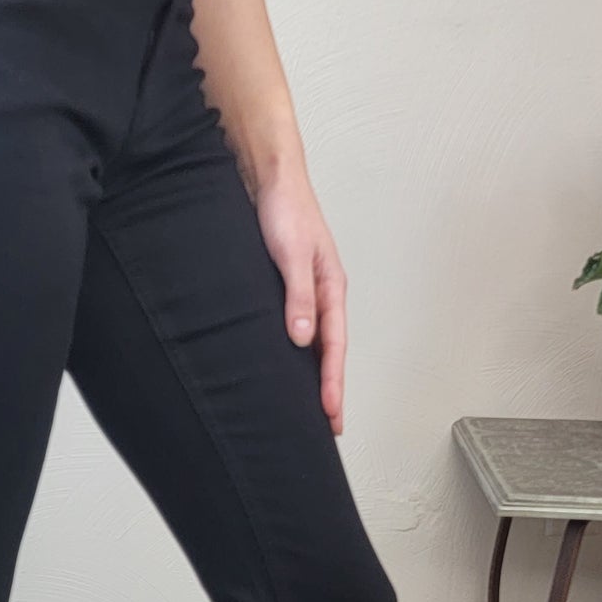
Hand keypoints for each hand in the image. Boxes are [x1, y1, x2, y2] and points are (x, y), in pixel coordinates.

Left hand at [254, 171, 347, 433]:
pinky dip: (295, 351)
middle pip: (329, 350)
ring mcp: (305, 290)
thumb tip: (302, 339)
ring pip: (313, 341)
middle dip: (329, 388)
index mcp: (331, 288)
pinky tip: (284, 365)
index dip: (332, 382)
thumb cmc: (284, 209)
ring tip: (309, 406)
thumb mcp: (291, 254)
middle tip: (327, 425)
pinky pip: (296, 327)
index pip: (334, 346)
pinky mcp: (285, 286)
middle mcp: (322, 293)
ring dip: (313, 372)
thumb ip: (298, 296)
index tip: (330, 414)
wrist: (267, 176)